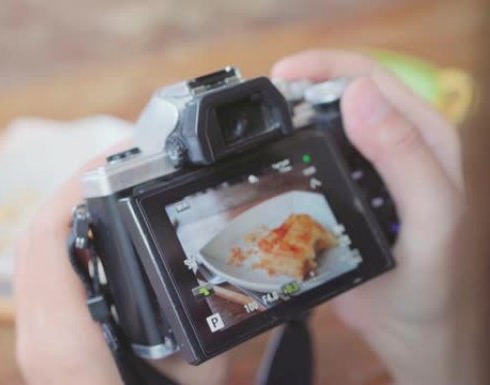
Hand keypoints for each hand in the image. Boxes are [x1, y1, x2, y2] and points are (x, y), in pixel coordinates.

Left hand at [14, 150, 228, 384]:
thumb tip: (207, 272)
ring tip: (112, 189)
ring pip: (32, 255)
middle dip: (72, 188)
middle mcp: (37, 336)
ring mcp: (33, 341)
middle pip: (34, 237)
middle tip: (120, 164)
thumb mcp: (193, 374)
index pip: (47, 236)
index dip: (76, 183)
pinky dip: (66, 244)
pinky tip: (100, 237)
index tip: (117, 157)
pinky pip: (41, 276)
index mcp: (65, 340)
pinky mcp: (43, 343)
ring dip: (67, 213)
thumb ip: (197, 323)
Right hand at [272, 50, 465, 384]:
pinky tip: (264, 169)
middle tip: (259, 110)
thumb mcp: (430, 216)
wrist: (411, 331)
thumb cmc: (432, 280)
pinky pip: (309, 161)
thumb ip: (404, 154)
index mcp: (423, 135)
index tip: (279, 77)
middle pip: (338, 95)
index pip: (371, 77)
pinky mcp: (342, 191)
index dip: (324, 67)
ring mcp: (364, 168)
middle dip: (297, 91)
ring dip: (287, 123)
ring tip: (254, 135)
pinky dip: (284, 158)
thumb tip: (356, 93)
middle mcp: (392, 144)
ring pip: (319, 127)